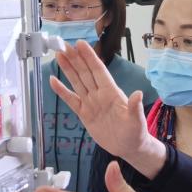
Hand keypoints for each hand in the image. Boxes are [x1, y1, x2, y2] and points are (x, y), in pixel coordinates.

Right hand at [51, 40, 165, 177]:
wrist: (129, 147)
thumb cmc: (135, 132)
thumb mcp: (136, 121)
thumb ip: (135, 107)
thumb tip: (138, 94)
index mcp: (112, 92)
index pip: (98, 70)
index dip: (89, 57)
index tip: (80, 44)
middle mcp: (100, 94)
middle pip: (85, 72)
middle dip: (75, 58)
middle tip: (63, 44)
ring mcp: (91, 103)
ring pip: (77, 82)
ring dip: (67, 69)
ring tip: (58, 55)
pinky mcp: (84, 114)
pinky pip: (71, 100)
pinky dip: (61, 91)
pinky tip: (53, 81)